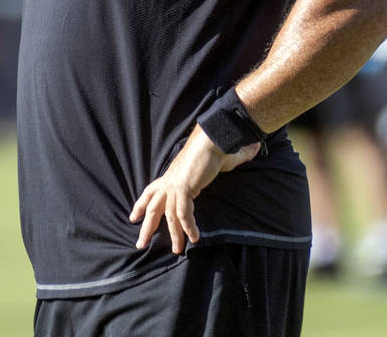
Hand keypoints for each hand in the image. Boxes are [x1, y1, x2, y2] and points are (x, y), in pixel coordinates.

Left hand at [129, 126, 259, 254]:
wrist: (214, 137)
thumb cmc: (215, 146)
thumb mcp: (217, 160)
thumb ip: (230, 160)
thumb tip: (252, 148)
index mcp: (171, 176)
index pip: (151, 192)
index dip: (141, 204)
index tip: (133, 217)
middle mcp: (169, 181)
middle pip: (152, 207)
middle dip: (146, 227)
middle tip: (140, 244)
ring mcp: (174, 184)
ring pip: (168, 214)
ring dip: (173, 234)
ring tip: (177, 250)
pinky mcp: (183, 187)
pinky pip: (183, 213)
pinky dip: (188, 226)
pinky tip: (194, 237)